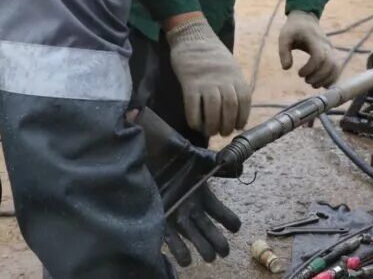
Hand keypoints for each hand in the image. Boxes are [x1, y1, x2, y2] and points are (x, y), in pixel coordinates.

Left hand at [135, 109, 242, 267]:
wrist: (137, 160)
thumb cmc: (158, 149)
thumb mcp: (171, 141)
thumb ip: (177, 132)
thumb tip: (153, 114)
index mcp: (199, 189)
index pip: (219, 208)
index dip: (228, 219)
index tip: (234, 227)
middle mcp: (191, 206)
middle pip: (209, 228)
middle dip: (216, 240)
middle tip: (221, 251)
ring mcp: (178, 217)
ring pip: (195, 237)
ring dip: (202, 247)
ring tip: (208, 256)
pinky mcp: (162, 222)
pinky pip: (173, 241)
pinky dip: (180, 250)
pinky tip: (185, 259)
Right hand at [165, 18, 250, 135]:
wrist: (193, 37)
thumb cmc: (212, 55)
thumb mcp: (231, 67)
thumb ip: (234, 85)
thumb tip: (236, 112)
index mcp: (235, 75)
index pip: (245, 100)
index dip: (243, 117)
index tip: (238, 127)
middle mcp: (223, 79)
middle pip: (230, 107)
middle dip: (228, 125)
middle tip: (223, 132)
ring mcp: (206, 82)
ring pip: (213, 110)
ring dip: (213, 126)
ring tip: (210, 131)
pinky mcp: (190, 84)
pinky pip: (193, 106)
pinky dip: (195, 119)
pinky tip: (196, 124)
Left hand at [278, 10, 339, 87]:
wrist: (305, 19)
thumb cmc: (293, 28)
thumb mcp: (284, 37)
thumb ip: (284, 52)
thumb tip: (286, 68)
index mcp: (314, 39)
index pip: (319, 56)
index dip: (311, 68)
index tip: (299, 73)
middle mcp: (326, 45)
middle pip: (330, 64)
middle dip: (319, 77)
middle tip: (306, 81)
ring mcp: (330, 50)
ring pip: (335, 67)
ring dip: (326, 79)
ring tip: (313, 84)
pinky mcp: (331, 54)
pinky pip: (337, 68)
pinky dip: (331, 78)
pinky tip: (321, 84)